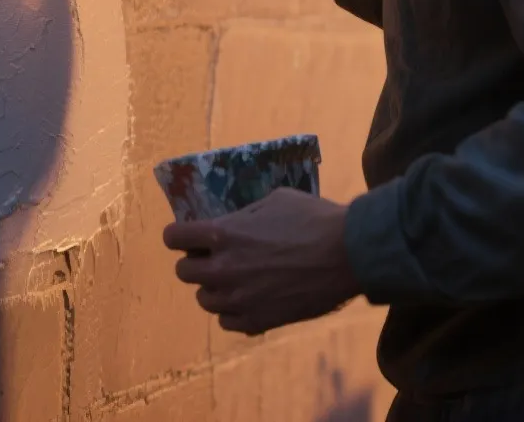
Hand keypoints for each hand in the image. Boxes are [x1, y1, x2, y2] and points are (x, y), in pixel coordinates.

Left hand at [163, 187, 360, 334]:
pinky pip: (228, 323)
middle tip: (214, 259)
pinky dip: (234, 313)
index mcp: (221, 234)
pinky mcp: (260, 321)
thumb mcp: (272, 201)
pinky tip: (248, 302)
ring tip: (234, 282)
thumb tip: (235, 220)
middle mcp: (223, 268)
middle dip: (196, 262)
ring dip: (214, 289)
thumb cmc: (314, 219)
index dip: (179, 236)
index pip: (172, 237)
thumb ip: (244, 215)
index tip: (188, 237)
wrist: (351, 254)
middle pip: (183, 271)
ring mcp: (240, 298)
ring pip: (204, 299)